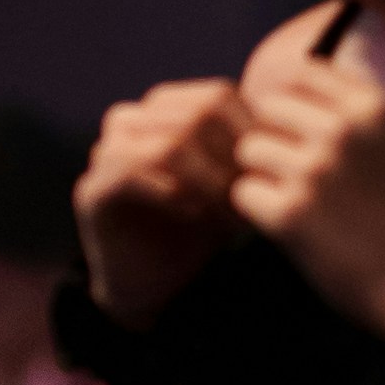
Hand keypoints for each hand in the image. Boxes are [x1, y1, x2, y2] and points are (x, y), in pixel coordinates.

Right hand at [75, 81, 248, 326]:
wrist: (156, 288)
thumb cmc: (201, 234)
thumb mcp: (233, 186)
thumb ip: (249, 152)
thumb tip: (292, 128)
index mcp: (166, 112)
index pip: (214, 96)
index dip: (248, 134)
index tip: (270, 177)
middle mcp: (132, 124)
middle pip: (190, 114)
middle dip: (228, 159)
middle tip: (250, 198)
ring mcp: (107, 154)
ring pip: (163, 142)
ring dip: (204, 179)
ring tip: (225, 212)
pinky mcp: (91, 190)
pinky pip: (128, 170)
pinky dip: (169, 191)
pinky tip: (192, 215)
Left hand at [232, 61, 384, 339]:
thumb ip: (344, 118)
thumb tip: (275, 100)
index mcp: (371, 106)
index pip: (301, 74)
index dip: (290, 106)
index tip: (300, 138)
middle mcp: (343, 129)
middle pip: (267, 109)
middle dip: (272, 140)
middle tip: (292, 178)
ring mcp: (316, 169)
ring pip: (249, 149)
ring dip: (260, 176)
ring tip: (292, 203)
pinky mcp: (291, 212)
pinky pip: (242, 193)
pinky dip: (256, 211)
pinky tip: (286, 228)